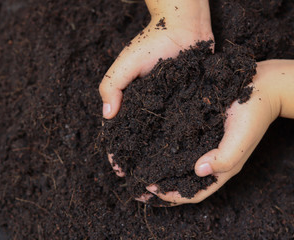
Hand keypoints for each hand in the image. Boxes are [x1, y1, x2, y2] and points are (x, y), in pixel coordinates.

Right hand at [101, 0, 213, 177]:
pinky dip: (176, 143)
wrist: (185, 27)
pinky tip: (180, 159)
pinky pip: (178, 126)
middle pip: (138, 139)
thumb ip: (111, 85)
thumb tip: (108, 116)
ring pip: (158, 137)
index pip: (118, 131)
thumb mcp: (126, 62)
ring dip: (156, 157)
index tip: (120, 170)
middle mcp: (147, 107)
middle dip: (136, 161)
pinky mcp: (183, 104)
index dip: (116, 151)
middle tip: (140, 184)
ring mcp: (165, 106)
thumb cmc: (153, 41)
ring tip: (159, 178)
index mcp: (129, 99)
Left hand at [143, 61, 281, 205]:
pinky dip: (166, 151)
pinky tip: (150, 146)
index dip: (172, 195)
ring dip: (160, 171)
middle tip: (136, 185)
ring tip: (138, 169)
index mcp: (222, 169)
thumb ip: (225, 157)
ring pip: (179, 166)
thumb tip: (199, 171)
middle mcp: (210, 161)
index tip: (149, 188)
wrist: (262, 87)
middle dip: (161, 187)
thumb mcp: (242, 137)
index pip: (194, 192)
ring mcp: (205, 146)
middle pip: (183, 182)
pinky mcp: (200, 131)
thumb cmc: (254, 113)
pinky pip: (181, 146)